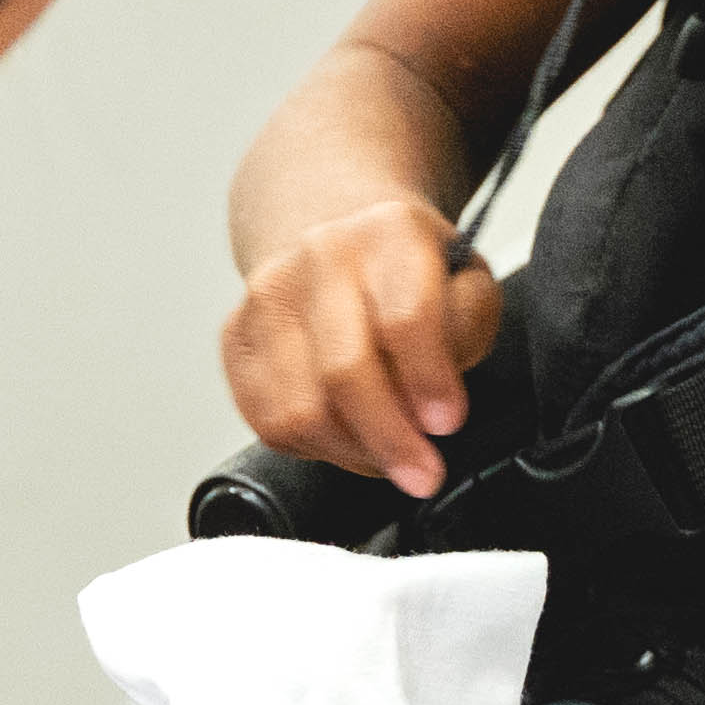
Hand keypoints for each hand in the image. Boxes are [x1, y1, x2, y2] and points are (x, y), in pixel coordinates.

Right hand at [219, 198, 507, 498]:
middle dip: (389, 438)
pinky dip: (311, 446)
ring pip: (299, 408)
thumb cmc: (409, 274)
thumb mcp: (467, 284)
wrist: (342, 241)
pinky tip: (343, 436)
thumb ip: (467, 330)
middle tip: (422, 472)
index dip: (429, 382)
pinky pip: (266, 420)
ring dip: (350, 451)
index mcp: (388, 232)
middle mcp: (320, 255)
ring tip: (384, 454)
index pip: (406, 319)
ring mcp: (267, 295)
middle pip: (344, 370)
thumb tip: (432, 402)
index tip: (447, 423)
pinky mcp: (236, 337)